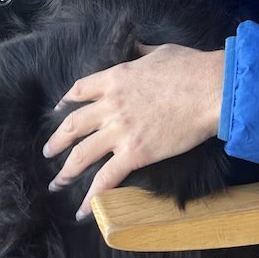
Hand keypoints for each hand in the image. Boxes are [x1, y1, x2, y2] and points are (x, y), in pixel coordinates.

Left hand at [43, 44, 225, 218]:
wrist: (210, 89)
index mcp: (115, 78)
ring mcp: (120, 130)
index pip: (80, 91)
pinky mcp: (135, 154)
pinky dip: (90, 197)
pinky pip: (105, 179)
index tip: (59, 111)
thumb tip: (135, 47)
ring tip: (56, 184)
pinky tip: (82, 210)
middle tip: (47, 152)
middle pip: (72, 125)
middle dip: (56, 141)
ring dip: (65, 172)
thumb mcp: (159, 51)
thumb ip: (140, 53)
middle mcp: (110, 105)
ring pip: (81, 155)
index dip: (66, 102)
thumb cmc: (191, 67)